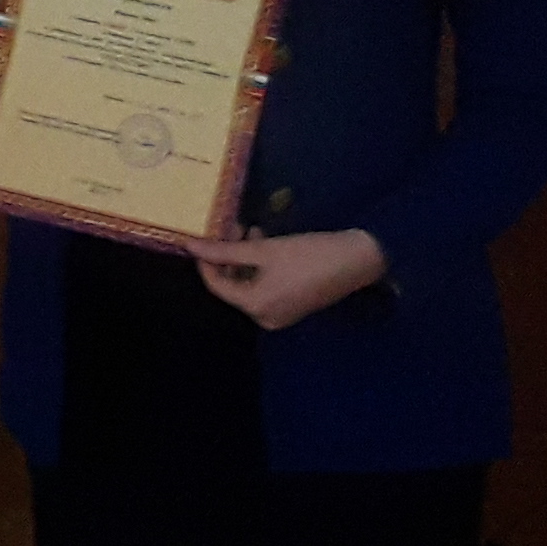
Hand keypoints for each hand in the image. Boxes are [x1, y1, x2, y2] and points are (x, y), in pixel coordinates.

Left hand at [190, 229, 387, 330]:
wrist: (358, 261)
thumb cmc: (308, 255)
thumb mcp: (263, 250)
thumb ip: (224, 250)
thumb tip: (188, 246)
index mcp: (255, 307)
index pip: (216, 286)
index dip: (205, 261)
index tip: (202, 237)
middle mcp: (264, 318)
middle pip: (233, 285)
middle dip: (229, 255)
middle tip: (232, 227)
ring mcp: (280, 314)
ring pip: (250, 283)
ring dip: (246, 257)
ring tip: (250, 229)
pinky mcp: (293, 306)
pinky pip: (266, 287)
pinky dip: (261, 266)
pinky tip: (266, 241)